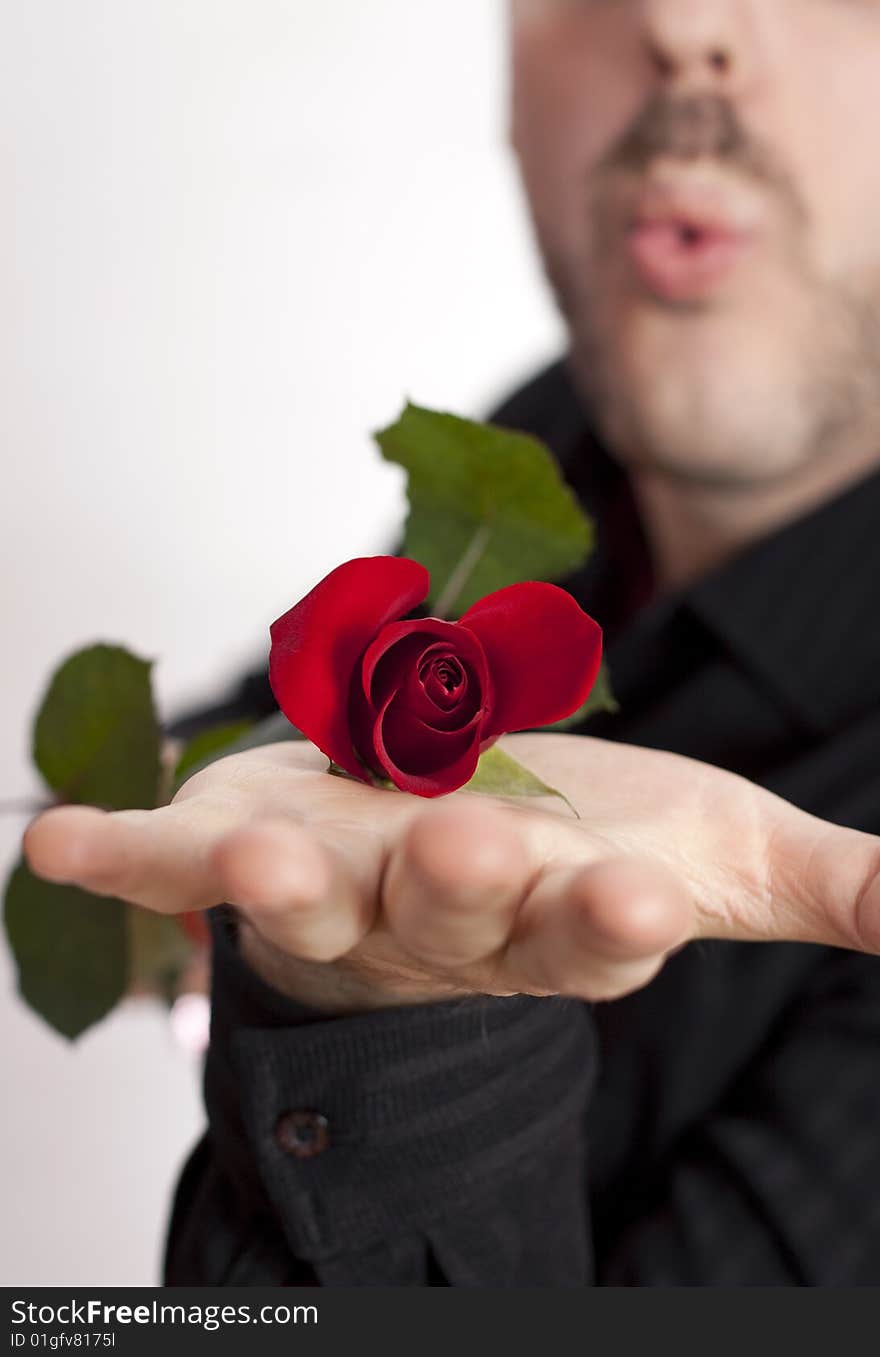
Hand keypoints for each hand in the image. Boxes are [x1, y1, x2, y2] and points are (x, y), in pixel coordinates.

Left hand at [21, 734, 879, 1012]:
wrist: (462, 848)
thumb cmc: (593, 849)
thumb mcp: (719, 854)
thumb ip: (823, 886)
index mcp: (561, 927)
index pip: (594, 939)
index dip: (612, 925)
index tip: (640, 897)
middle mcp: (443, 923)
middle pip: (453, 911)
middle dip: (463, 881)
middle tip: (473, 843)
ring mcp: (337, 890)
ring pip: (311, 899)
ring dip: (281, 882)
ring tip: (262, 850)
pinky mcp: (250, 846)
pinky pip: (172, 865)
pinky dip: (118, 853)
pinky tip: (49, 839)